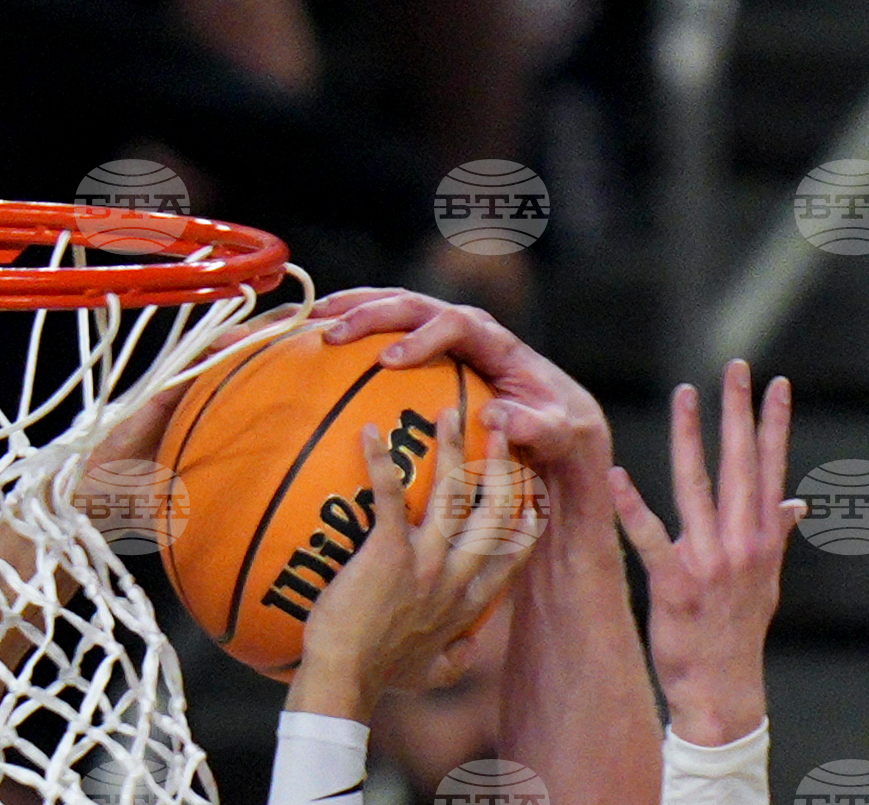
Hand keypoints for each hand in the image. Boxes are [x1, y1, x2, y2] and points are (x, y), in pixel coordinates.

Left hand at [291, 405, 544, 723]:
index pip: (514, 553)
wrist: (343, 682)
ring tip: (448, 411)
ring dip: (452, 446)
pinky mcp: (387, 554)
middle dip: (501, 464)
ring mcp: (424, 565)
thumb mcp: (430, 674)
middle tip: (497, 426)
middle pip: (496, 510)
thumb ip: (456, 657)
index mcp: (468, 603)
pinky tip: (371, 432)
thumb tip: (473, 647)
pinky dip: (380, 461)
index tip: (530, 486)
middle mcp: (455, 579)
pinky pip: (390, 496)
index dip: (527, 515)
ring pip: (454, 493)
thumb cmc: (381, 677)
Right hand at [312, 290, 609, 485]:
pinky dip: (354, 339)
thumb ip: (536, 425)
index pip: (455, 325)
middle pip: (414, 305)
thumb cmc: (558, 432)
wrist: (559, 422)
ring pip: (394, 310)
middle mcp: (466, 329)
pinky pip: (387, 338)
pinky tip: (318, 350)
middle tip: (332, 335)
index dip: (421, 339)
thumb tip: (496, 415)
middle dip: (372, 314)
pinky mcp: (429, 355)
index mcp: (494, 341)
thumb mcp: (558, 434)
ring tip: (309, 322)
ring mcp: (445, 337)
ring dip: (352, 311)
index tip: (389, 361)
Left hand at [606, 361, 804, 748]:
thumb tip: (796, 507)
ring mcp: (709, 564)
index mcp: (763, 541)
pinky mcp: (675, 585)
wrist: (723, 691)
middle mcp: (742, 546)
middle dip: (738, 415)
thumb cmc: (739, 635)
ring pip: (697, 489)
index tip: (777, 385)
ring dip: (690, 439)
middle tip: (736, 367)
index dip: (775, 426)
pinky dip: (633, 507)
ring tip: (685, 396)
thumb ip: (776, 538)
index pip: (772, 471)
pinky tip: (618, 475)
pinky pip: (650, 538)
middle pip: (741, 467)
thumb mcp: (766, 584)